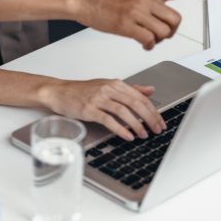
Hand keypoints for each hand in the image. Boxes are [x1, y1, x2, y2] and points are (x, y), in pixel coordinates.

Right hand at [39, 78, 164, 139]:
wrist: (59, 92)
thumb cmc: (82, 91)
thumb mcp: (108, 86)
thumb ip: (130, 89)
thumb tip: (150, 90)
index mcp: (115, 83)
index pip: (140, 97)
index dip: (153, 111)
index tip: (160, 122)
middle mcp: (108, 89)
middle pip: (135, 103)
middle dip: (149, 118)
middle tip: (156, 130)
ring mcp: (98, 98)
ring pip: (123, 111)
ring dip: (137, 125)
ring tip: (144, 135)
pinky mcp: (89, 109)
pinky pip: (108, 119)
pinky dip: (120, 129)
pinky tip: (127, 136)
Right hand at [72, 0, 216, 49]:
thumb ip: (146, 1)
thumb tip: (156, 18)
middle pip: (174, 20)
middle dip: (170, 32)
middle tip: (161, 35)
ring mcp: (137, 11)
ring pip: (163, 32)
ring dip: (158, 40)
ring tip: (148, 39)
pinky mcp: (127, 24)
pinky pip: (149, 40)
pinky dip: (148, 45)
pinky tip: (142, 43)